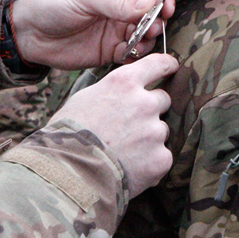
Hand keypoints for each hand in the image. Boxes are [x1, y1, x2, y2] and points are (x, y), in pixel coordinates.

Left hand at [8, 0, 173, 69]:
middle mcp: (120, 9)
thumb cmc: (53, 4)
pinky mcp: (109, 51)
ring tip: (138, 44)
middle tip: (150, 31)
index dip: (162, 1)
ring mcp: (116, 31)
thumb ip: (118, 4)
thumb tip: (152, 4)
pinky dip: (134, 56)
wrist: (29, 32)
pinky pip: (130, 55)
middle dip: (156, 24)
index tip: (168, 11)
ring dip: (147, 42)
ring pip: (144, 38)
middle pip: (151, 17)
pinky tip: (128, 55)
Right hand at [53, 53, 177, 196]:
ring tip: (123, 152)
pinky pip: (161, 157)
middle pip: (162, 99)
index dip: (166, 65)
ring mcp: (155, 131)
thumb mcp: (82, 100)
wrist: (70, 172)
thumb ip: (108, 93)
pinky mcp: (161, 158)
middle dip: (150, 110)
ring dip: (148, 138)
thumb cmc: (67, 135)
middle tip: (129, 125)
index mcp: (123, 83)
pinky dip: (149, 163)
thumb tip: (117, 95)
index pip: (157, 64)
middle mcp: (144, 103)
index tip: (171, 66)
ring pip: (160, 131)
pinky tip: (128, 169)